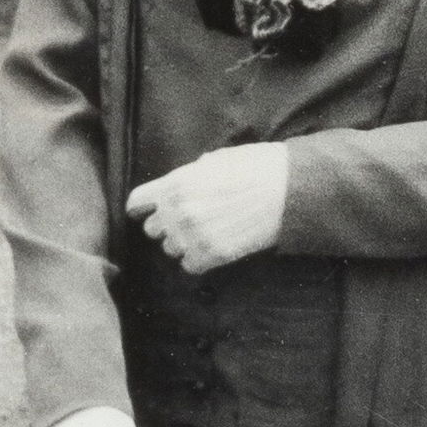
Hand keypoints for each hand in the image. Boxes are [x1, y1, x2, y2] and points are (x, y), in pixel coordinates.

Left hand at [126, 143, 288, 273]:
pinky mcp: (214, 255)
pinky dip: (199, 260)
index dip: (142, 207)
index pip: (136, 202)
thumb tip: (182, 184)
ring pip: (171, 249)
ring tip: (208, 234)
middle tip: (192, 220)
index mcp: (175, 184)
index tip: (148, 211)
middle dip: (168, 225)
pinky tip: (215, 248)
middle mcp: (178, 211)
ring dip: (184, 243)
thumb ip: (189, 175)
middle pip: (153, 229)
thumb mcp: (216, 160)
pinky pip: (190, 266)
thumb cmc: (258, 168)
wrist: (291, 190)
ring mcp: (194, 235)